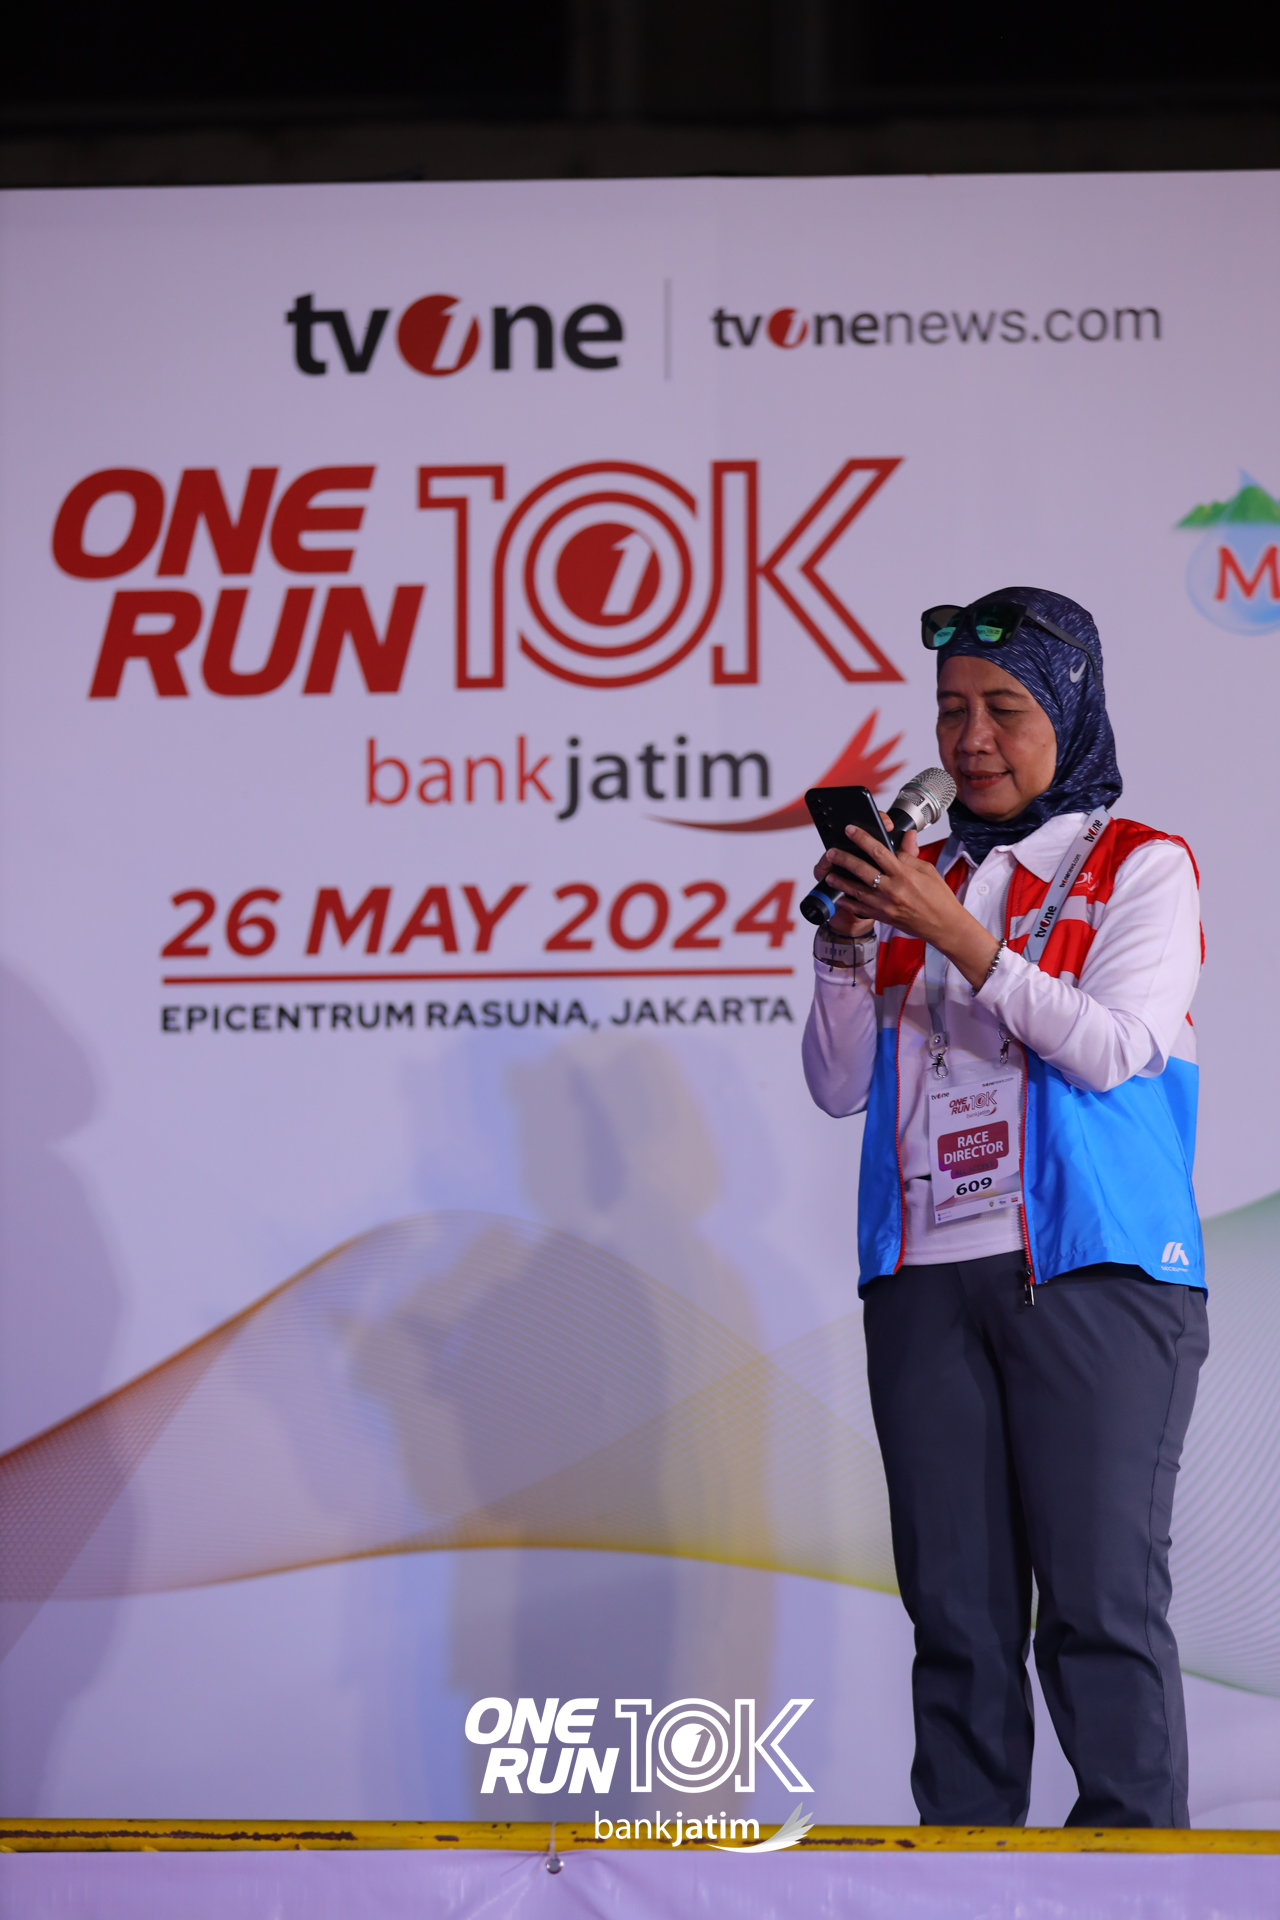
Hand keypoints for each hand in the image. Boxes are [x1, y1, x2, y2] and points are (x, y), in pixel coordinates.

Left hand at [820, 824, 1001, 990]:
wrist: (943, 925)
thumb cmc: (938, 898)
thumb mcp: (927, 870)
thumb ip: (910, 855)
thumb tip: (903, 838)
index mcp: (904, 874)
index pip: (878, 851)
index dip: (862, 838)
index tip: (850, 830)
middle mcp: (892, 889)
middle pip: (861, 869)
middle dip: (844, 859)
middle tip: (832, 852)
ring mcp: (885, 905)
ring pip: (856, 890)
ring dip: (840, 881)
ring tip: (829, 875)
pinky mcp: (882, 917)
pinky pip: (860, 909)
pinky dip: (848, 902)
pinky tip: (840, 897)